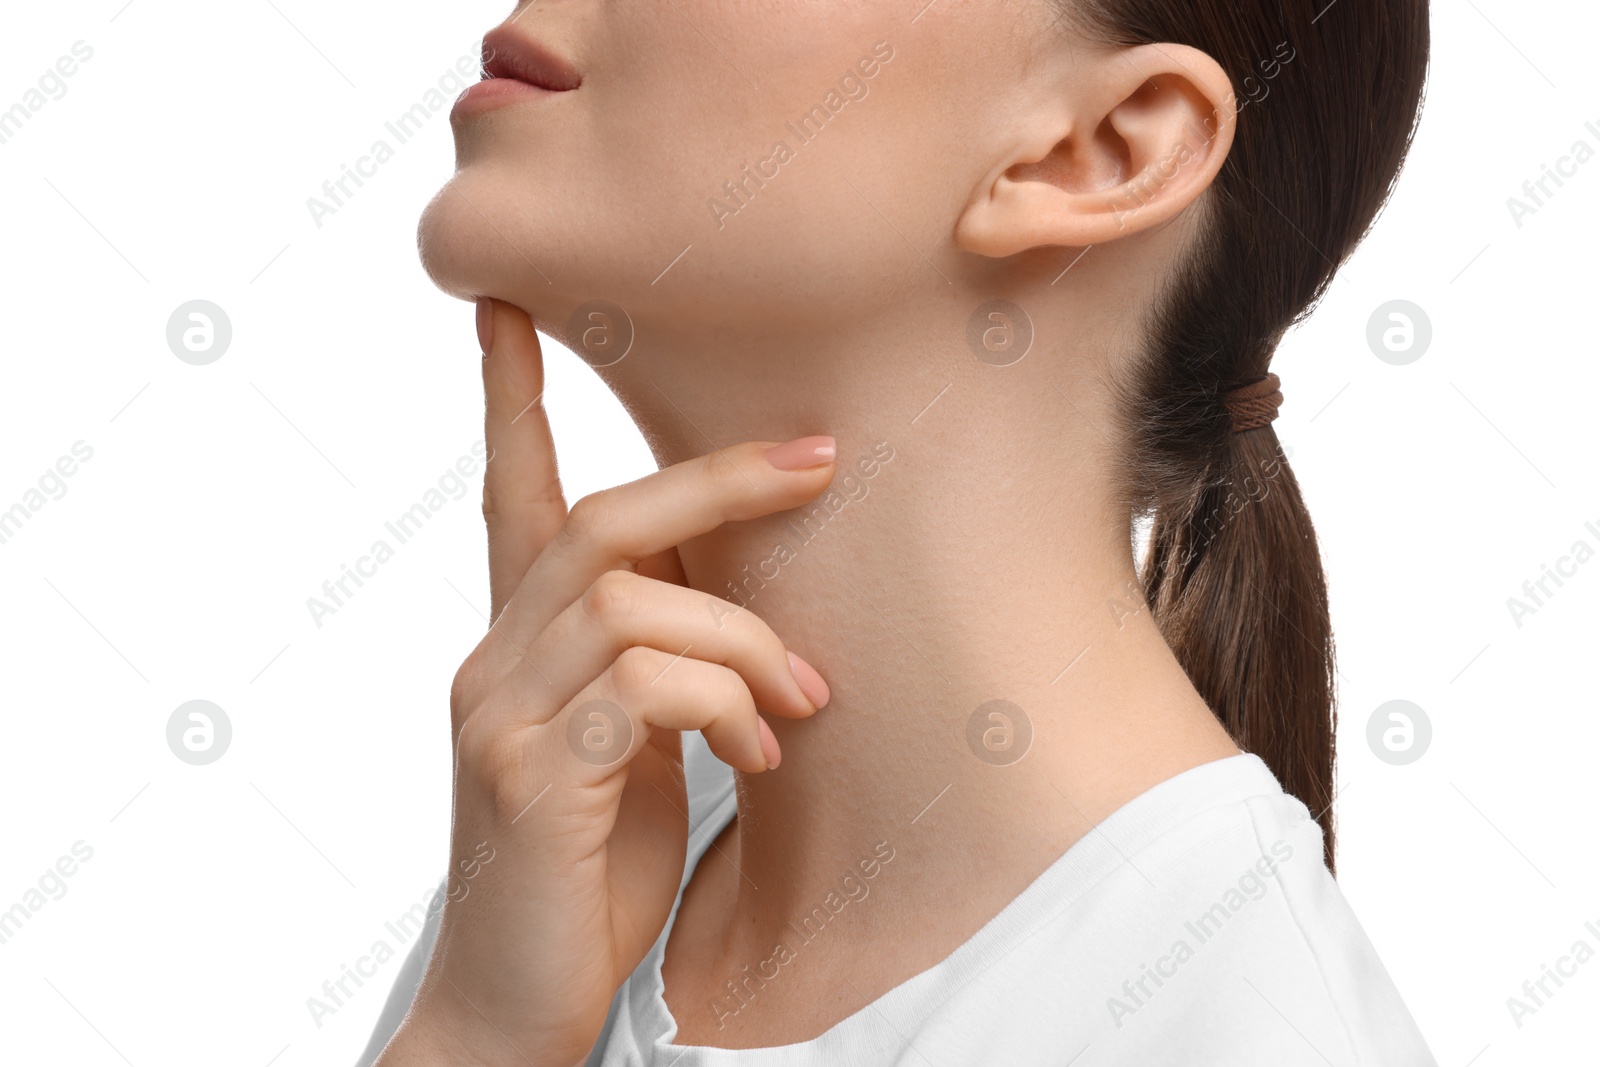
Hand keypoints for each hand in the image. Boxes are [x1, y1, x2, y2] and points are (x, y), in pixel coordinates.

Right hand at [375, 299, 834, 1066]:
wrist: (516, 1000)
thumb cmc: (583, 872)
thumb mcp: (627, 749)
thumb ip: (656, 670)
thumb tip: (746, 623)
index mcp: (518, 644)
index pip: (509, 494)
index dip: (509, 396)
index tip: (508, 306)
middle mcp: (493, 659)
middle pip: (602, 520)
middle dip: (718, 480)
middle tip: (820, 458)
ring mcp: (500, 712)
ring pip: (635, 601)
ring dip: (743, 640)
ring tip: (797, 704)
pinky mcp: (529, 771)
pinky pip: (644, 688)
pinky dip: (722, 705)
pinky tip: (756, 753)